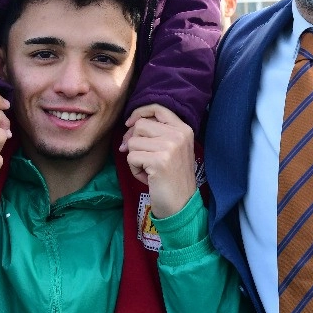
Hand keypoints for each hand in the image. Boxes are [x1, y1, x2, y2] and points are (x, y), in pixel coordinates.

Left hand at [121, 104, 196, 219]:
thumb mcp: (171, 149)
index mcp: (184, 129)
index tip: (130, 125)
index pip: (157, 108)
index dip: (139, 113)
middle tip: (138, 157)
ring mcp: (170, 146)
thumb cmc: (172, 177)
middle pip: (140, 125)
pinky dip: (134, 169)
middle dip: (133, 140)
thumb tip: (128, 127)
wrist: (181, 204)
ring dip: (134, 158)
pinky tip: (147, 177)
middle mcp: (179, 134)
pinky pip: (131, 157)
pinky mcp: (159, 160)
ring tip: (147, 169)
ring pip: (133, 141)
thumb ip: (156, 134)